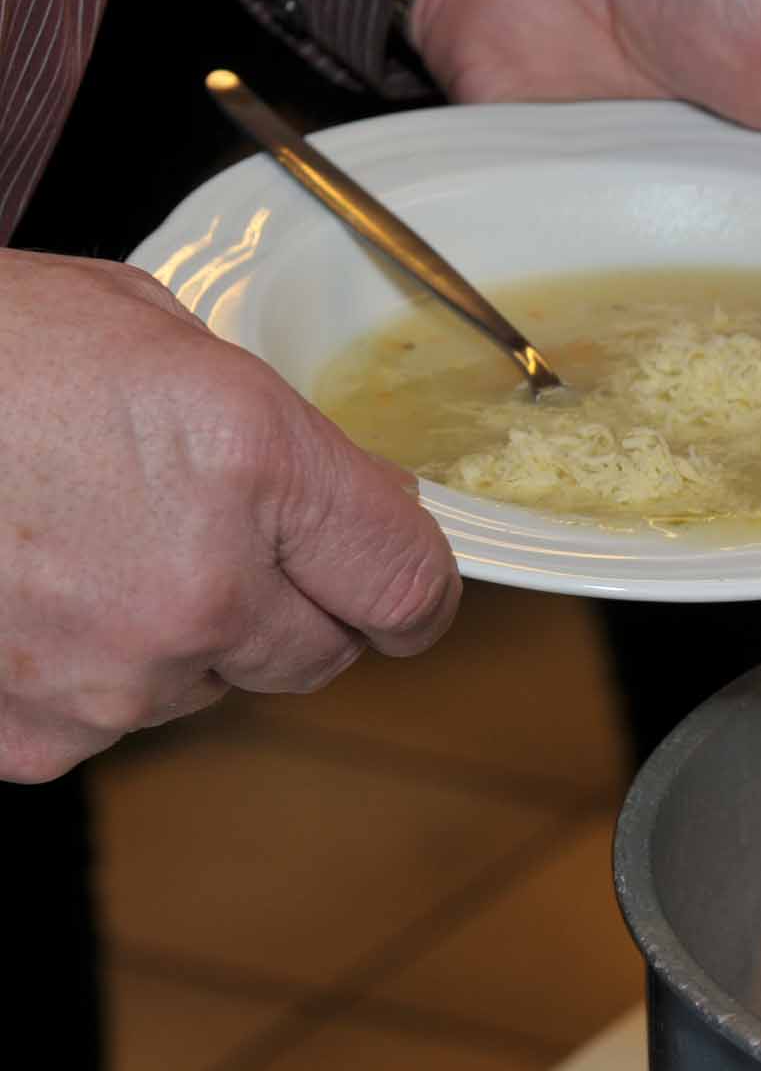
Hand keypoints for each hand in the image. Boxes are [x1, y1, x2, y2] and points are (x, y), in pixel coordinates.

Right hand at [0, 252, 459, 781]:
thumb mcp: (154, 333)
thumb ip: (273, 433)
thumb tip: (351, 496)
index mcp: (254, 466)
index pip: (408, 585)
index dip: (412, 592)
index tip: (399, 589)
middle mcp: (202, 588)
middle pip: (319, 654)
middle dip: (291, 608)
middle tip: (213, 543)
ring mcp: (114, 677)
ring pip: (209, 687)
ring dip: (179, 638)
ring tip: (84, 546)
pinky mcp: (31, 738)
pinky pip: (103, 723)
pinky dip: (82, 676)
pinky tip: (27, 594)